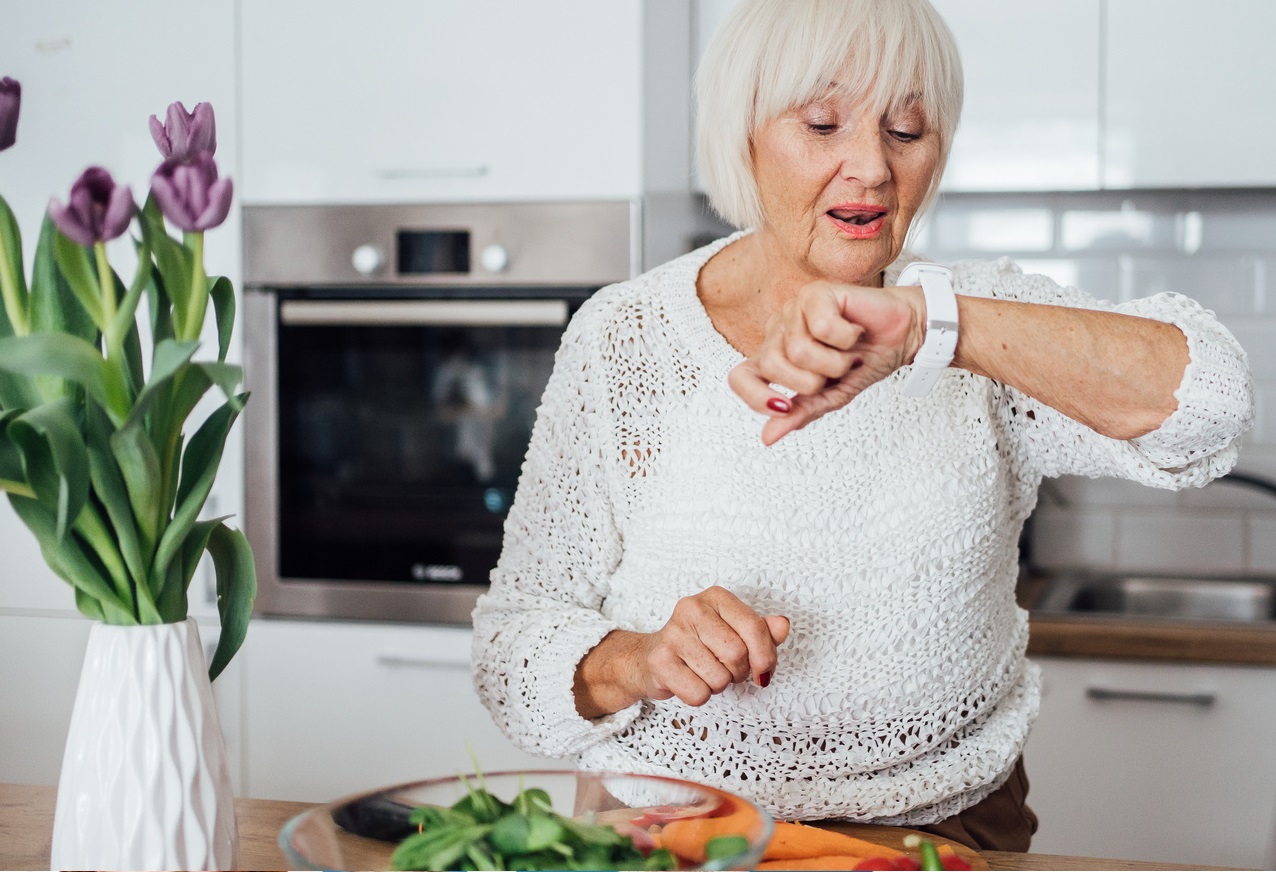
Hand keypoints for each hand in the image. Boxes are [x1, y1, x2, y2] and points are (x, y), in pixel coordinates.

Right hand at [637, 586, 789, 707]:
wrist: (653, 658)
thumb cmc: (701, 645)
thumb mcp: (735, 632)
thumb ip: (762, 630)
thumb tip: (782, 626)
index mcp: (715, 596)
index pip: (754, 627)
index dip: (765, 656)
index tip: (763, 670)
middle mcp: (691, 608)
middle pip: (738, 654)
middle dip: (739, 672)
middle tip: (728, 670)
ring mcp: (673, 633)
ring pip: (719, 677)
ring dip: (719, 684)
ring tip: (706, 673)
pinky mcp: (659, 660)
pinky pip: (698, 693)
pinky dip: (700, 695)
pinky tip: (690, 681)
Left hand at [728, 281, 923, 444]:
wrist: (903, 337)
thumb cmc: (864, 361)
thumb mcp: (830, 398)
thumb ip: (799, 413)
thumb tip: (767, 437)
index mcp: (775, 357)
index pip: (739, 377)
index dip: (755, 396)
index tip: (785, 406)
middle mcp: (779, 332)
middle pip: (771, 365)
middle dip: (811, 380)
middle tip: (834, 371)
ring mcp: (794, 310)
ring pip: (798, 349)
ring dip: (834, 361)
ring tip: (848, 352)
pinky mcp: (817, 293)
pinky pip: (823, 328)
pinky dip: (846, 338)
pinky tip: (854, 331)